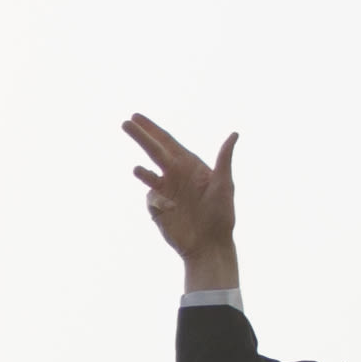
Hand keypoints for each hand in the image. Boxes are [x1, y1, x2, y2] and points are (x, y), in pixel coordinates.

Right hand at [120, 116, 241, 288]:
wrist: (209, 245)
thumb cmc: (222, 214)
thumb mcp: (225, 185)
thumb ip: (224, 159)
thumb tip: (234, 134)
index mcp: (190, 165)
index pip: (167, 142)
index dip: (152, 129)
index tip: (136, 117)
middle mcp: (175, 174)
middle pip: (153, 151)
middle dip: (140, 137)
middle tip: (125, 123)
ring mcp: (165, 191)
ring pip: (147, 174)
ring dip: (140, 170)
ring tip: (137, 170)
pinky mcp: (158, 208)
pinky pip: (151, 198)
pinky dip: (158, 201)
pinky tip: (172, 209)